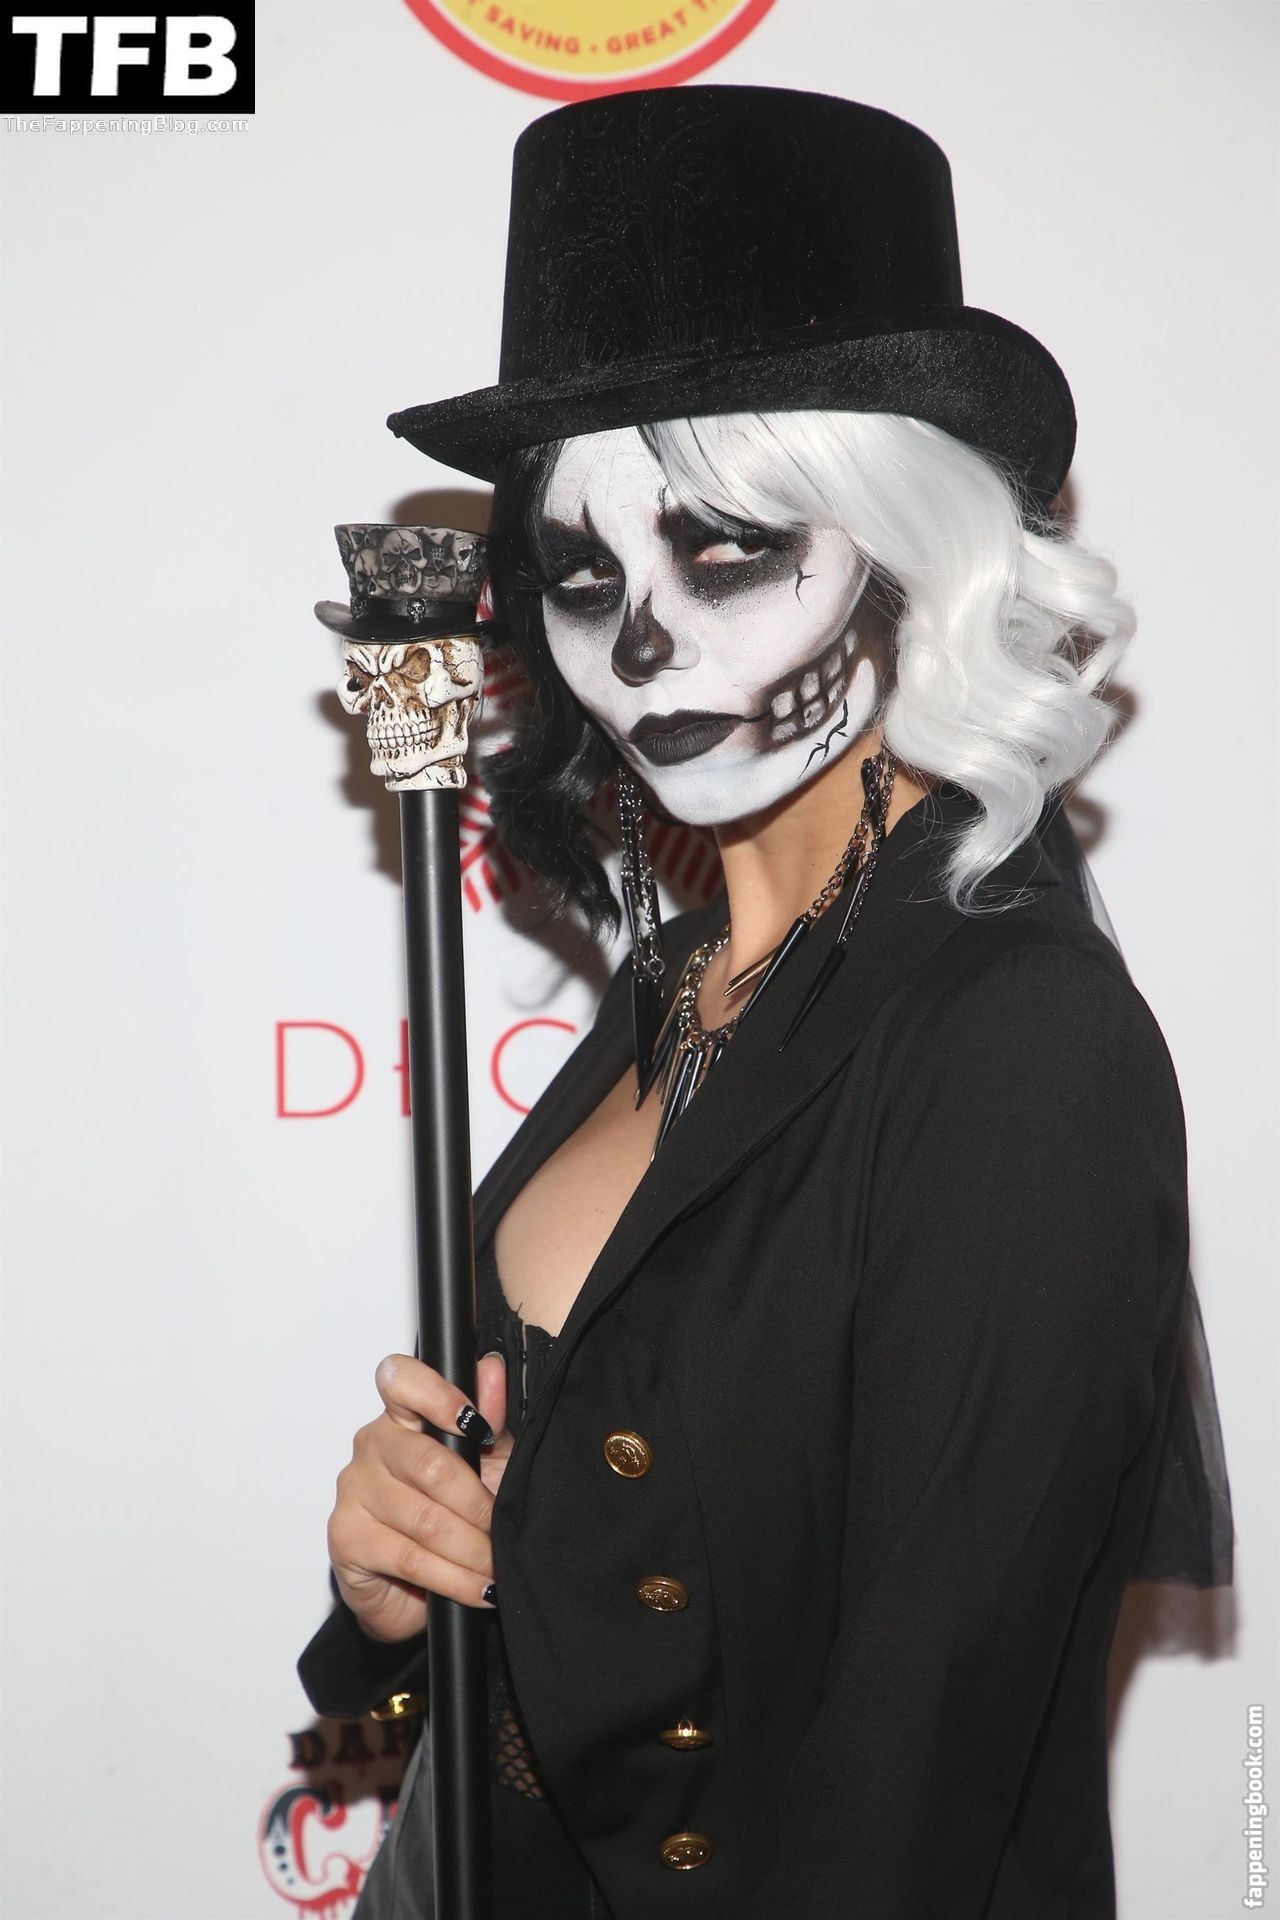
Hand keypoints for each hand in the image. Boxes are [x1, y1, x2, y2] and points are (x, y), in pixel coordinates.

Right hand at [326, 1349, 512, 1644]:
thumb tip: (493, 1369)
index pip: (402, 1380)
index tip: (478, 1426)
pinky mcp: (346, 1538)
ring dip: (473, 1550)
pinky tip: (479, 1587)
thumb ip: (491, 1417)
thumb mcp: (486, 1463)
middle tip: (503, 1531)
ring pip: (426, 1520)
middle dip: (478, 1506)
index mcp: (402, 1416)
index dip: (439, 1395)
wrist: (417, 1593)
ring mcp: (354, 1490)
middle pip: (430, 1464)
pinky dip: (455, 1578)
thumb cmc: (454, 1517)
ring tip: (497, 1567)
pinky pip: (411, 1558)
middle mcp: (372, 1445)